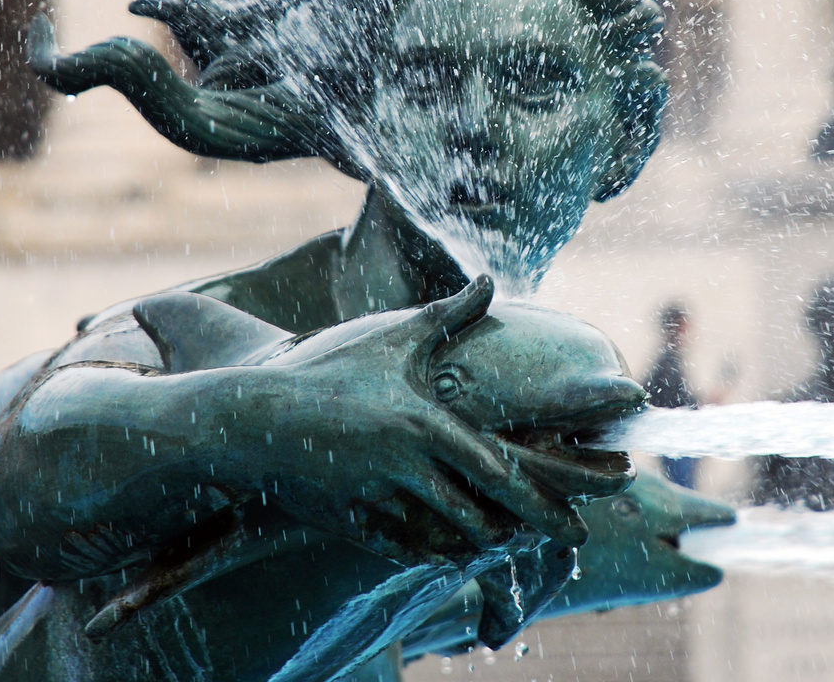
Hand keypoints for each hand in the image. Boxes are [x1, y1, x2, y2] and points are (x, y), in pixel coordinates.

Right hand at [224, 277, 589, 560]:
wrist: (258, 414)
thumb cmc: (333, 369)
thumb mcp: (394, 338)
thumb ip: (449, 315)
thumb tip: (488, 279)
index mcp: (425, 422)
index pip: (496, 470)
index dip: (540, 499)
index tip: (575, 520)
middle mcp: (406, 463)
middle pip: (479, 515)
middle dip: (519, 532)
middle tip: (553, 539)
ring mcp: (377, 496)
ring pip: (446, 538)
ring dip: (480, 544)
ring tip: (504, 541)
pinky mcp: (351, 520)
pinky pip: (405, 550)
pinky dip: (435, 554)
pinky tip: (454, 551)